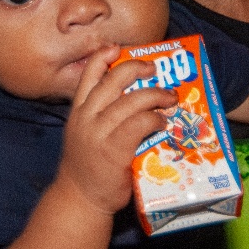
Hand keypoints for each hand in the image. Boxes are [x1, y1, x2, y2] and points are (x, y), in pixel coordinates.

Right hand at [57, 50, 175, 216]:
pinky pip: (139, 123)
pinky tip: (163, 121)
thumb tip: (135, 100)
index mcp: (78, 112)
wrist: (79, 200)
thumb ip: (101, 117)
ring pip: (131, 100)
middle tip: (154, 69)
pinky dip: (154, 118)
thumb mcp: (86, 135)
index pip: (88, 74)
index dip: (103, 57)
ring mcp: (99, 133)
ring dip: (155, 95)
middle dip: (137, 68)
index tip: (117, 48)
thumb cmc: (88, 168)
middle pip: (113, 80)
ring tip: (170, 98)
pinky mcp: (114, 150)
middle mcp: (86, 118)